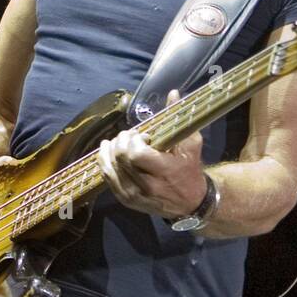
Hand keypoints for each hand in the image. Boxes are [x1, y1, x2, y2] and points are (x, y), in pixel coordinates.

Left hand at [96, 90, 207, 218]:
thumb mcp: (191, 144)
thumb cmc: (191, 170)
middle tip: (129, 136)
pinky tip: (106, 153)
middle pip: (121, 158)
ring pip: (110, 168)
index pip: (135, 154)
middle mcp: (148, 186)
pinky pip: (108, 178)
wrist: (191, 202)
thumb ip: (179, 119)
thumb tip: (172, 93)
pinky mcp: (126, 200)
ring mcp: (134, 195)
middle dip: (121, 141)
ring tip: (115, 141)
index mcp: (165, 171)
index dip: (134, 140)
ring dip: (109, 150)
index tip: (143, 135)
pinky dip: (105, 163)